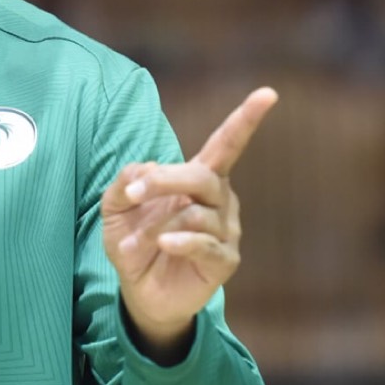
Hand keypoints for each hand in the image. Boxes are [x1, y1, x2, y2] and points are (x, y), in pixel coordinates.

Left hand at [101, 87, 278, 359]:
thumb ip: (125, 181)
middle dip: (166, 179)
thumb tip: (144, 170)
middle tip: (135, 191)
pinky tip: (165, 245)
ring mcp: (226, 231)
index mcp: (199, 178)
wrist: (139, 290)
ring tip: (133, 243)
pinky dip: (181, 241)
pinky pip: (206, 243)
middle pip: (203, 176)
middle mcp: (220, 200)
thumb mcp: (116, 207)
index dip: (246, 119)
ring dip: (157, 225)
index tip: (268, 94)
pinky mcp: (224, 261)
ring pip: (197, 213)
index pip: (227, 144)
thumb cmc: (133, 239)